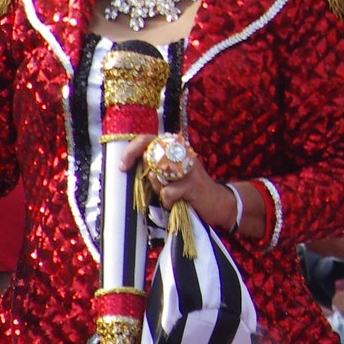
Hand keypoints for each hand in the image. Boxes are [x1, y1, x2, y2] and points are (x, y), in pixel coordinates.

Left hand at [121, 140, 238, 230]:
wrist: (221, 204)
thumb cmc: (191, 193)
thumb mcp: (173, 178)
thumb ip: (157, 170)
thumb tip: (134, 166)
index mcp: (177, 151)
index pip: (150, 139)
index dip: (133, 148)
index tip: (122, 165)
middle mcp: (183, 154)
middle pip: (150, 150)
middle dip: (138, 162)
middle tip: (132, 173)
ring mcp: (189, 168)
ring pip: (157, 174)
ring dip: (158, 189)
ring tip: (171, 197)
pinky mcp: (193, 184)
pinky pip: (168, 193)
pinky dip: (168, 202)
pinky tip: (178, 204)